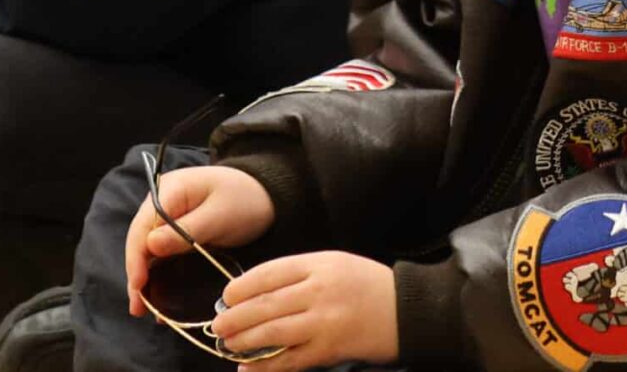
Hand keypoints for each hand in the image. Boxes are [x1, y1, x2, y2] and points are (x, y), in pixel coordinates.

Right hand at [124, 165, 275, 316]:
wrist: (264, 196)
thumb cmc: (244, 201)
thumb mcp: (218, 216)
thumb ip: (184, 230)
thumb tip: (150, 245)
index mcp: (169, 190)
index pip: (142, 226)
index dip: (136, 257)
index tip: (138, 285)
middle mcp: (161, 202)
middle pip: (139, 240)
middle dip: (137, 273)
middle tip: (138, 308)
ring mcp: (167, 217)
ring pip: (147, 250)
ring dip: (144, 277)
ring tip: (143, 309)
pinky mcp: (175, 231)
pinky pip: (161, 253)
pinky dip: (158, 273)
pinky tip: (157, 294)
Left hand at [210, 252, 398, 368]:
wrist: (408, 310)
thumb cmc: (368, 286)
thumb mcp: (335, 265)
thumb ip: (300, 275)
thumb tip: (258, 293)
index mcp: (318, 264)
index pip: (268, 273)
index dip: (242, 287)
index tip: (227, 296)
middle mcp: (318, 291)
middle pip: (265, 304)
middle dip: (235, 317)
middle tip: (218, 325)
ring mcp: (323, 322)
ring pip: (272, 332)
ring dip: (244, 341)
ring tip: (229, 344)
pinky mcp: (329, 349)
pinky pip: (289, 359)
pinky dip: (265, 365)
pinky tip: (249, 368)